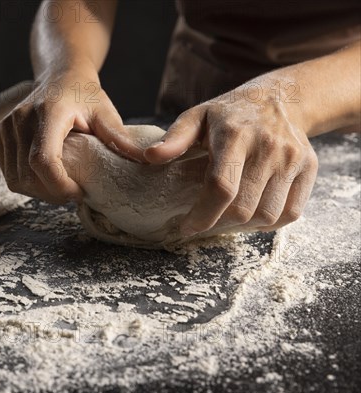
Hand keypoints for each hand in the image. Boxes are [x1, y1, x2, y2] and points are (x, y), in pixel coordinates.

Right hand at [0, 66, 144, 203]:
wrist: (60, 74)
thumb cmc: (85, 94)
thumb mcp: (106, 112)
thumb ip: (120, 138)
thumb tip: (148, 160)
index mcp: (48, 112)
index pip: (42, 160)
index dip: (58, 185)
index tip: (79, 192)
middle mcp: (20, 118)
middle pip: (28, 175)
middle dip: (52, 194)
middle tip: (75, 192)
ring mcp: (6, 127)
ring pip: (15, 178)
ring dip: (39, 192)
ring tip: (62, 186)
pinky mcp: (0, 134)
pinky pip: (9, 173)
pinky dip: (28, 184)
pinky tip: (47, 179)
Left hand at [144, 78, 318, 235]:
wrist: (279, 99)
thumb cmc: (228, 114)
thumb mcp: (196, 118)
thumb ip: (174, 139)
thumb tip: (150, 157)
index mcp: (235, 135)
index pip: (221, 188)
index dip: (203, 215)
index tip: (187, 227)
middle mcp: (268, 147)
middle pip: (244, 207)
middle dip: (219, 222)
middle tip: (206, 220)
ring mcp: (292, 158)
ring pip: (268, 215)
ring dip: (244, 225)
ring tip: (227, 215)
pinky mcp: (309, 168)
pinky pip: (291, 213)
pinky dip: (270, 222)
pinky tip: (252, 212)